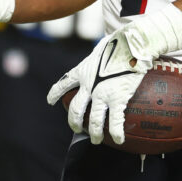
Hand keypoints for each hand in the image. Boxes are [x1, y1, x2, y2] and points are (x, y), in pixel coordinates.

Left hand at [46, 4, 181, 144]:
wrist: (132, 43)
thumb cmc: (120, 40)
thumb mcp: (103, 46)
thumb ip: (100, 52)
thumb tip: (106, 47)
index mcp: (83, 70)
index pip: (64, 83)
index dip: (55, 93)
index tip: (50, 101)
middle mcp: (89, 85)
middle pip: (76, 109)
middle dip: (74, 122)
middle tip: (77, 129)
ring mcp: (102, 94)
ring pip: (94, 121)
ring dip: (94, 133)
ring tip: (96, 140)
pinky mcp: (117, 99)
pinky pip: (115, 122)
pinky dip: (116, 133)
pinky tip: (118, 139)